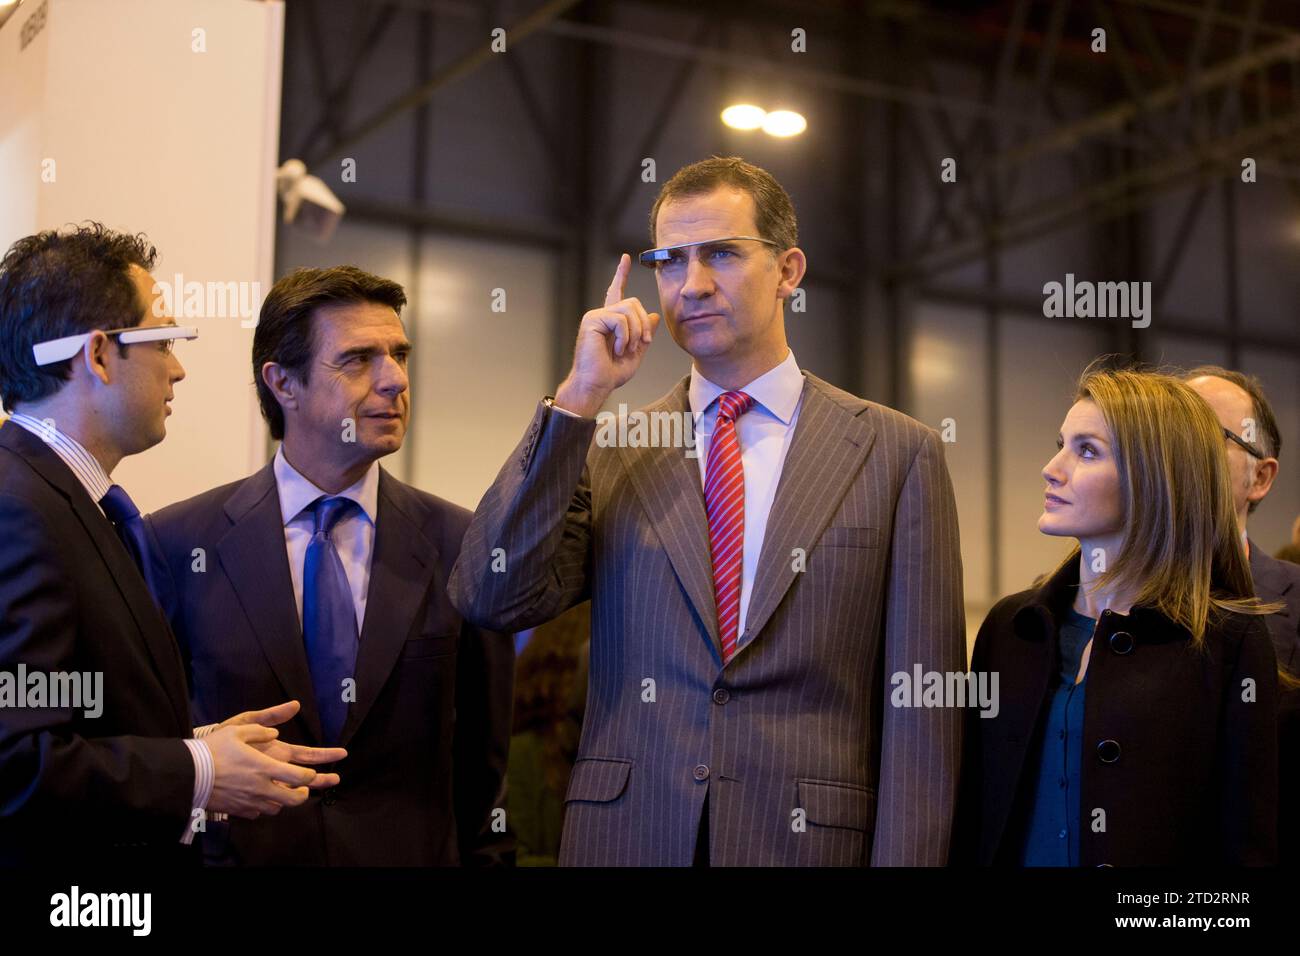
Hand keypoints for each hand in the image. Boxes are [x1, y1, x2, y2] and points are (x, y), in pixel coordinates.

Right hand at [204, 702, 346, 819]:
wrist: (187, 775)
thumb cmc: (213, 749)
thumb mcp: (236, 730)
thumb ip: (260, 729)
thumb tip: (274, 733)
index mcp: (265, 767)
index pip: (300, 777)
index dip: (310, 776)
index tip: (311, 773)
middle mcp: (261, 787)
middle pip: (293, 800)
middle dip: (303, 795)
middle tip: (303, 789)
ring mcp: (249, 801)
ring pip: (276, 808)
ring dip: (282, 801)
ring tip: (281, 792)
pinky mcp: (237, 810)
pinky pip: (257, 813)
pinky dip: (262, 806)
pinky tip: (258, 798)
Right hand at [554, 254, 660, 416]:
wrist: (595, 385)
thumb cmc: (611, 374)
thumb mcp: (635, 354)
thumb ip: (644, 335)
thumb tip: (653, 314)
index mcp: (611, 321)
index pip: (617, 292)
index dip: (621, 275)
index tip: (625, 259)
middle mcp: (602, 315)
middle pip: (633, 302)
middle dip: (644, 324)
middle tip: (642, 344)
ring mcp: (595, 316)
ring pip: (628, 309)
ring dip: (635, 332)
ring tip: (626, 350)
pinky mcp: (591, 320)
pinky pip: (620, 320)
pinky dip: (625, 337)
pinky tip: (616, 350)